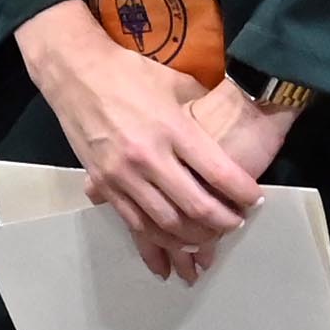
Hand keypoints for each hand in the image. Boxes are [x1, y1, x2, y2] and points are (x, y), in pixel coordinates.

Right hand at [19, 0, 280, 276]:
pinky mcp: (104, 185)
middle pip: (196, 208)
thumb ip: (200, 107)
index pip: (219, 173)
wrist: (74, 71)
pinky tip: (170, 259)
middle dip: (223, 223)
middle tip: (237, 224)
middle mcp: (149, 157)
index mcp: (173, 128)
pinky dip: (156, 246)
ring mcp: (123, 175)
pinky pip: (135, 225)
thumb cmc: (128, 70)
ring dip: (193, 241)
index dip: (243, 193)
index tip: (256, 201)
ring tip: (210, 242)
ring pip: (166, 225)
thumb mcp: (174, 81)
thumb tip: (227, 118)